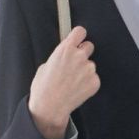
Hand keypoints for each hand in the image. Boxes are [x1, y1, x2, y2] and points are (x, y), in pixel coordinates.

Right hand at [29, 24, 101, 138]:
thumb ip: (59, 56)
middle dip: (83, 53)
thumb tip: (65, 56)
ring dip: (85, 70)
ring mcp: (89, 69)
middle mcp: (79, 56)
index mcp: (65, 49)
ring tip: (72, 82)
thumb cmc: (44, 87)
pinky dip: (88, 83)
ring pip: (91, 64)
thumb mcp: (46, 65)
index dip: (79, 36)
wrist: (50, 106)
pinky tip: (77, 89)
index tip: (78, 39)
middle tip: (75, 64)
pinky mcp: (95, 82)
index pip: (80, 31)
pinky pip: (94, 78)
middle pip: (89, 46)